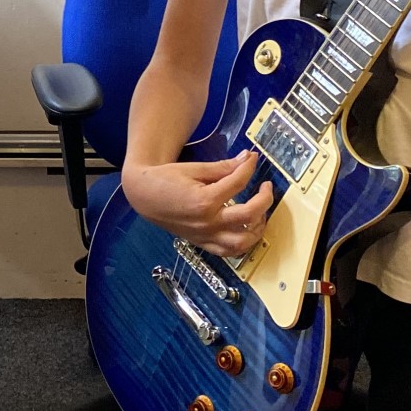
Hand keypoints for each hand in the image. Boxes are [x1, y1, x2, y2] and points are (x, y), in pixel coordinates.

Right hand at [122, 151, 273, 256]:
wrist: (144, 196)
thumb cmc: (165, 179)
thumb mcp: (194, 169)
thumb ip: (223, 167)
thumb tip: (246, 159)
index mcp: (204, 200)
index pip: (238, 182)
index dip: (249, 168)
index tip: (253, 159)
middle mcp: (207, 222)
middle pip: (249, 215)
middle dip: (264, 199)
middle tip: (266, 187)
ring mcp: (205, 236)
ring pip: (243, 242)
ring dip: (258, 227)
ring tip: (261, 212)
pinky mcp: (202, 243)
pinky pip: (228, 252)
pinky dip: (243, 244)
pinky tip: (247, 230)